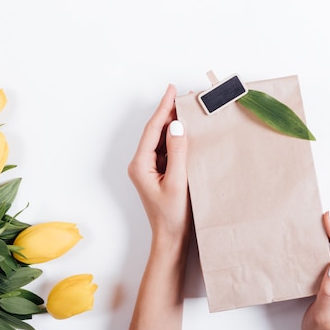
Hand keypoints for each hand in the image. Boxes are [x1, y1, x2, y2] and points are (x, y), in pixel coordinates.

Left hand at [127, 84, 190, 242]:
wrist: (171, 239)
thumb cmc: (172, 216)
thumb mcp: (177, 183)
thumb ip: (177, 153)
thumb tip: (176, 126)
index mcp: (140, 164)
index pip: (152, 129)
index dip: (163, 108)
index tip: (172, 90)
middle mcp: (142, 164)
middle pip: (156, 131)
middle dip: (170, 112)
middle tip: (185, 96)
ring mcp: (151, 169)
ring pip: (162, 139)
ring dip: (174, 125)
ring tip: (189, 109)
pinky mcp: (160, 173)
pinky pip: (168, 150)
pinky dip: (178, 138)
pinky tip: (189, 131)